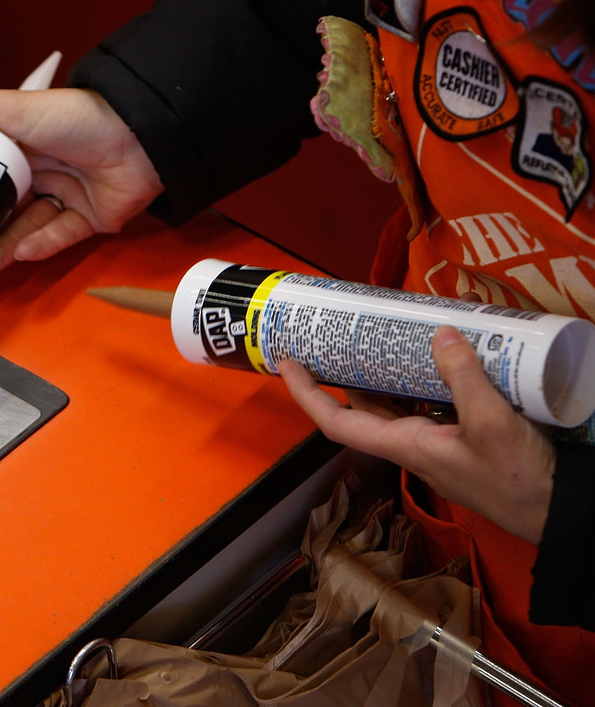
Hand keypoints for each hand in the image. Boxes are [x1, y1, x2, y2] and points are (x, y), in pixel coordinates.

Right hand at [0, 87, 163, 270]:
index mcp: (22, 144)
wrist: (140, 135)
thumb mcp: (15, 108)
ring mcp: (67, 195)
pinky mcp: (91, 217)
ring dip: (7, 245)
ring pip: (29, 227)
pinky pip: (61, 236)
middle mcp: (43, 170)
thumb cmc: (77, 116)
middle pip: (4, 208)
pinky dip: (41, 244)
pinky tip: (21, 252)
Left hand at [278, 325, 556, 543]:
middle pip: (365, 404)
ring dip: (389, 371)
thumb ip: (464, 377)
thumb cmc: (517, 479)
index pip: (337, 420)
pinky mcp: (463, 437)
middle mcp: (412, 443)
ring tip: (385, 334)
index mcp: (404, 444)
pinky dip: (428, 378)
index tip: (288, 363)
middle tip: (340, 335)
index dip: (307, 394)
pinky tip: (441, 354)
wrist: (558, 512)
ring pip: (399, 401)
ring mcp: (437, 441)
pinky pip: (432, 402)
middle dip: (347, 372)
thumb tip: (438, 334)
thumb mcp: (490, 423)